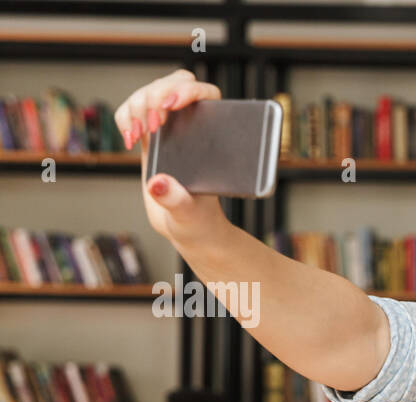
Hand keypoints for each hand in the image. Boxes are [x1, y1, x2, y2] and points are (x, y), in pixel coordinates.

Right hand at [115, 68, 229, 250]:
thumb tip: (158, 184)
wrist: (186, 227)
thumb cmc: (198, 220)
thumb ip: (175, 200)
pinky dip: (124, 118)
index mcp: (214, 136)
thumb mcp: (188, 213)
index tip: (171, 105)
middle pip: (174, 83)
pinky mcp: (151, 136)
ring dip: (137, 105)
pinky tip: (129, 140)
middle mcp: (193, 126)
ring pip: (150, 92)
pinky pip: (131, 110)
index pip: (205, 93)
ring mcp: (171, 129)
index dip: (189, 90)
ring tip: (139, 136)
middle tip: (152, 125)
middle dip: (155, 94)